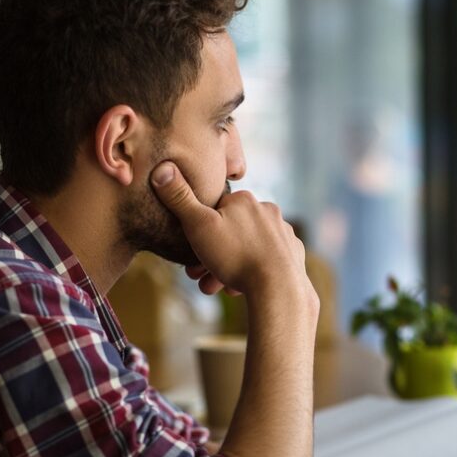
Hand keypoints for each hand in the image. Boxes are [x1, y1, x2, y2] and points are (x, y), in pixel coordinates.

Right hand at [150, 161, 307, 298]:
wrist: (278, 287)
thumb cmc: (235, 255)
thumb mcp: (198, 225)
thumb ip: (180, 198)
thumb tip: (163, 168)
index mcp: (245, 200)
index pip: (215, 210)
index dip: (198, 231)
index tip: (188, 252)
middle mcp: (268, 211)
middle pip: (230, 233)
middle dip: (210, 256)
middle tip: (196, 276)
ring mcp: (284, 233)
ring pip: (246, 249)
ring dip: (227, 269)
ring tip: (213, 288)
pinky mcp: (293, 254)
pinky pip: (265, 262)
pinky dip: (251, 273)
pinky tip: (240, 288)